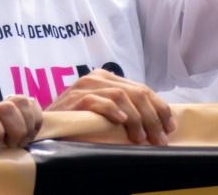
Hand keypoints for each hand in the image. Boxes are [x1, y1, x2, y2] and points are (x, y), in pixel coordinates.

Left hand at [0, 95, 42, 150]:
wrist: (8, 138)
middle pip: (7, 109)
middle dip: (14, 132)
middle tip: (14, 145)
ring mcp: (15, 101)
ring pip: (23, 104)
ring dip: (26, 128)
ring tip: (23, 141)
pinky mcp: (30, 103)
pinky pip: (36, 109)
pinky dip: (36, 125)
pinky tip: (30, 134)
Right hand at [46, 69, 174, 145]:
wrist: (47, 126)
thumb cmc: (79, 122)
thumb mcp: (106, 112)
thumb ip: (125, 109)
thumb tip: (157, 124)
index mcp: (108, 78)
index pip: (142, 89)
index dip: (160, 108)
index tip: (170, 127)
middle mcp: (98, 78)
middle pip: (136, 92)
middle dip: (152, 117)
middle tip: (159, 139)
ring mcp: (85, 87)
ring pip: (121, 96)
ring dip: (136, 119)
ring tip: (141, 138)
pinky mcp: (74, 99)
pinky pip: (98, 102)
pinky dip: (112, 111)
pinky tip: (121, 122)